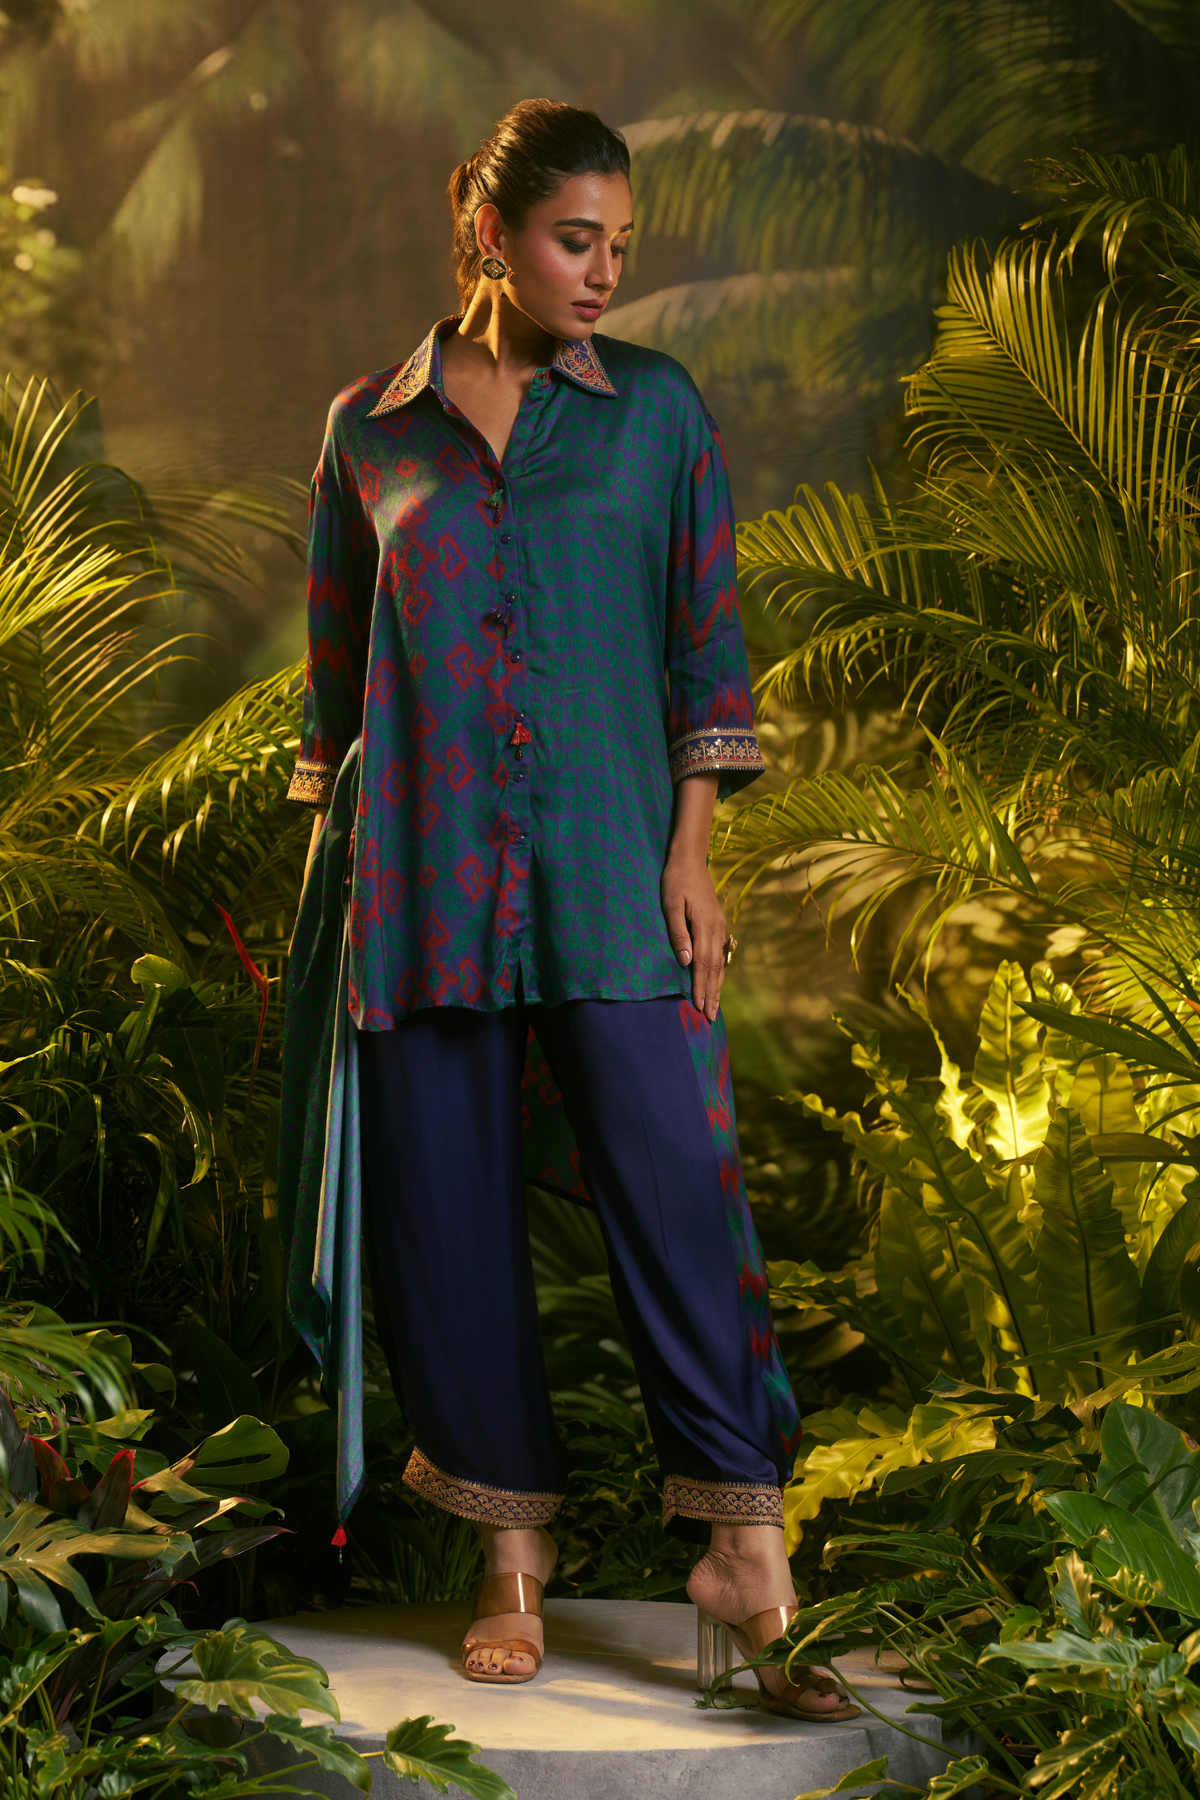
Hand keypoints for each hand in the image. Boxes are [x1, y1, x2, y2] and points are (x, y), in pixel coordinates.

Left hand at [661, 848, 726, 1021]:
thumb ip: (678, 933)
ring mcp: (719, 926)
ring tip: (715, 1007)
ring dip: (718, 986)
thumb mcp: (670, 905)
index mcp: (705, 925)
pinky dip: (719, 972)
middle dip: (713, 994)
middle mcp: (716, 928)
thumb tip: (685, 961)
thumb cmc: (675, 881)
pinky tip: (716, 982)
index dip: (702, 987)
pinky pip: (720, 954)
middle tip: (711, 1018)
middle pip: (716, 967)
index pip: (704, 963)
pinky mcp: (717, 923)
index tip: (700, 1007)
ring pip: (721, 962)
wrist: (689, 859)